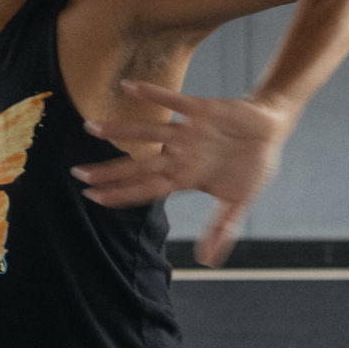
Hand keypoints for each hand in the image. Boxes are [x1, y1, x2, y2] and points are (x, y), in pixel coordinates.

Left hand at [72, 80, 295, 265]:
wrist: (271, 130)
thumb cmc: (253, 165)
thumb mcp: (239, 201)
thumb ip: (222, 228)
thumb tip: (208, 260)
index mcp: (187, 177)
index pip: (148, 188)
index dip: (121, 194)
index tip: (93, 198)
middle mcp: (181, 155)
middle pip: (139, 164)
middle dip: (110, 170)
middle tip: (78, 174)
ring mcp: (189, 132)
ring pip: (148, 132)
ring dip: (120, 131)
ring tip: (90, 127)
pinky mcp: (202, 110)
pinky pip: (174, 100)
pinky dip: (153, 93)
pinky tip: (128, 87)